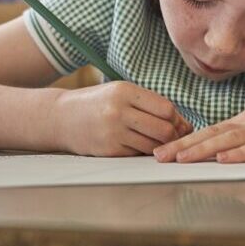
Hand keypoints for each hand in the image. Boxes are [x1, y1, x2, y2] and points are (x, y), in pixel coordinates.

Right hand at [53, 81, 192, 156]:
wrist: (60, 117)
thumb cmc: (96, 104)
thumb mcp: (119, 93)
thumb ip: (149, 104)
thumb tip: (184, 125)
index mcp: (123, 91)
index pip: (166, 109)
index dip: (176, 118)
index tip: (176, 122)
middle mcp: (118, 111)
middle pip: (164, 129)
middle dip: (172, 135)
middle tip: (170, 136)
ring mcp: (112, 132)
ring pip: (153, 146)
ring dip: (160, 147)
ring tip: (154, 141)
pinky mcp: (108, 150)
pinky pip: (137, 154)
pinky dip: (143, 152)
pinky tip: (137, 145)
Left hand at [153, 87, 244, 163]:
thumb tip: (226, 152)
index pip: (209, 130)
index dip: (184, 140)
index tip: (162, 150)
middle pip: (211, 134)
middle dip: (182, 146)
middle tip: (157, 156)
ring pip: (228, 140)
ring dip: (202, 149)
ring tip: (179, 158)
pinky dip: (240, 153)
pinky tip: (223, 159)